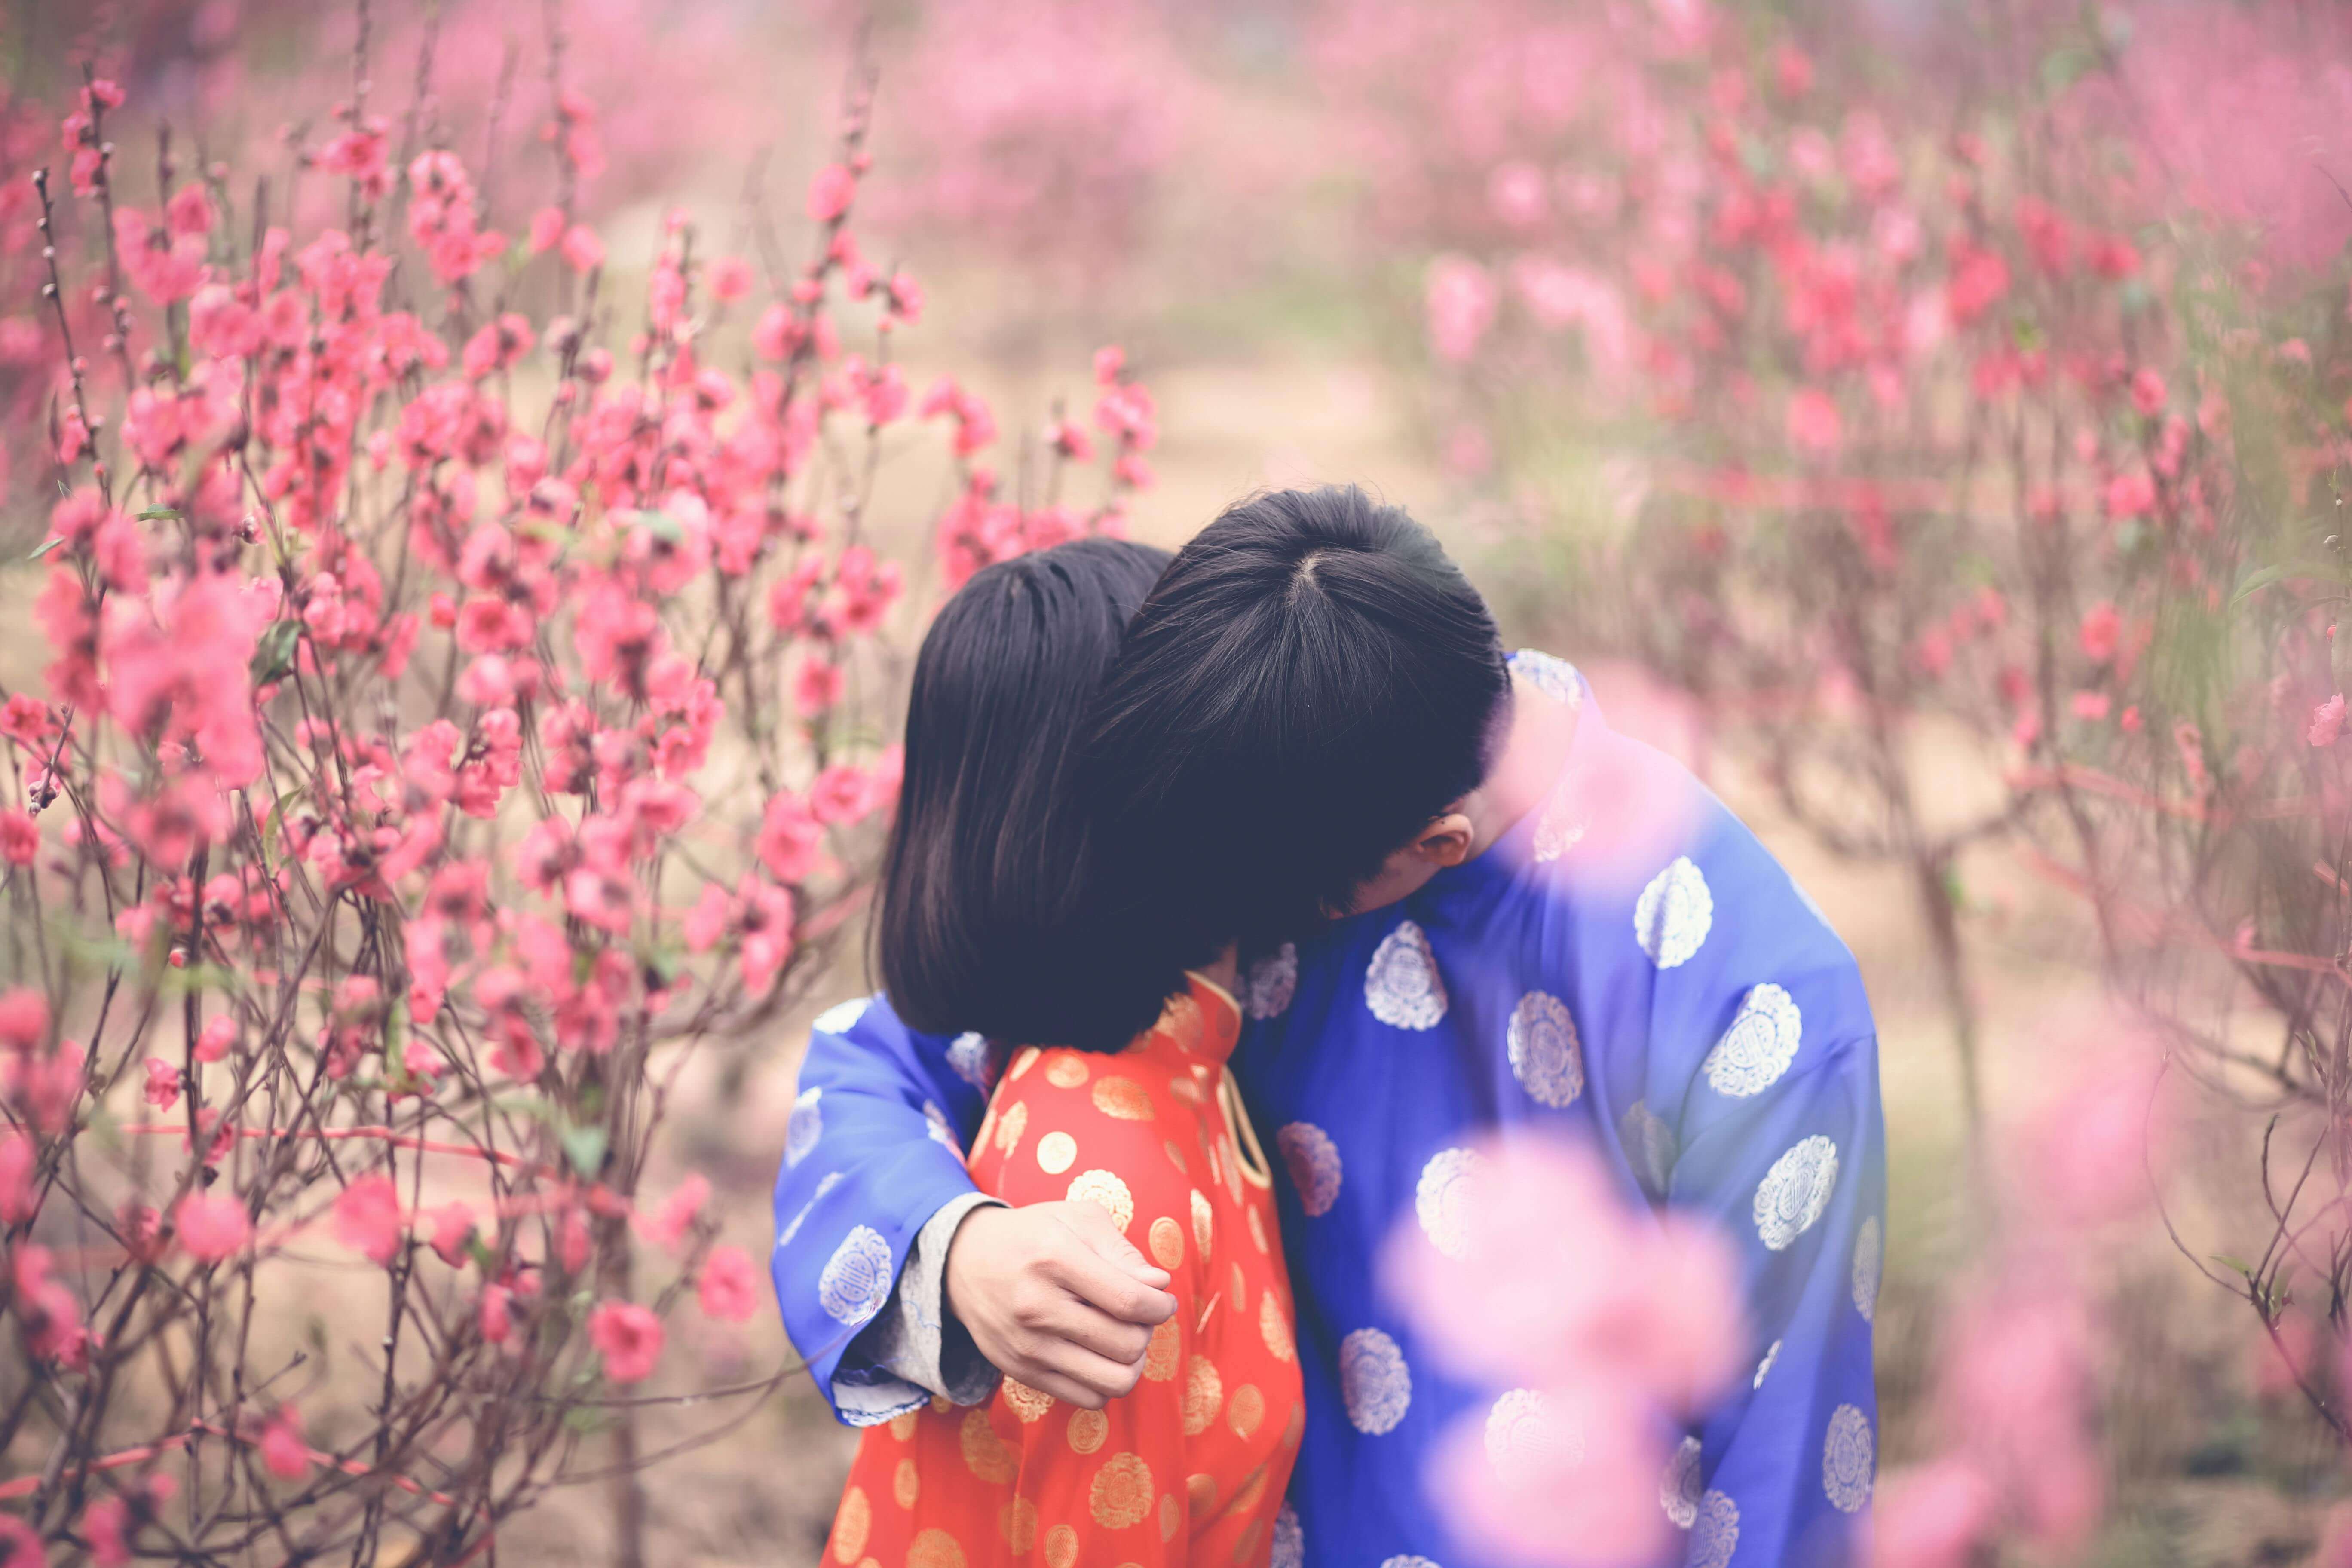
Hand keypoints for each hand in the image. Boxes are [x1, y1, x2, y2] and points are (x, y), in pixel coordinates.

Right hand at [944, 1200, 1177, 1407]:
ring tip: (1123, 1337)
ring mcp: (1027, 1346)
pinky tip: (1099, 1354)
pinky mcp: (1021, 1373)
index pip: (1130, 1301)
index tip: (1163, 1301)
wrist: (964, 1262)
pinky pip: (1088, 1398)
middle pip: (1126, 1344)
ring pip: (1113, 1381)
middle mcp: (1037, 1307)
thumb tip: (1159, 1286)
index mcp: (1054, 1259)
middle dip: (1147, 1331)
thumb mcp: (1076, 1219)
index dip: (1160, 1307)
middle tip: (1138, 1315)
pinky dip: (1106, 1381)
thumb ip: (1122, 1251)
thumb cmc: (1033, 1235)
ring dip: (1132, 1362)